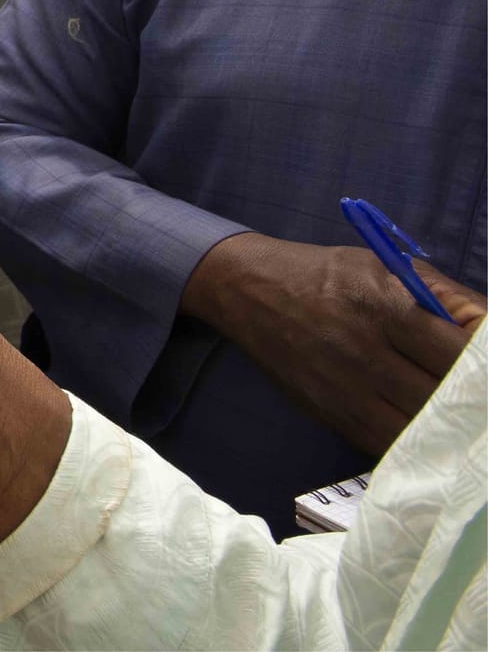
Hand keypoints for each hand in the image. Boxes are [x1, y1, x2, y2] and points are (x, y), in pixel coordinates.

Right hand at [183, 234, 484, 455]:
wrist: (249, 290)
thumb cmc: (328, 274)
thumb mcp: (387, 267)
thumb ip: (447, 297)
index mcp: (384, 307)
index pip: (458, 353)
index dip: (485, 367)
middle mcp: (363, 352)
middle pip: (441, 398)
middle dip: (473, 404)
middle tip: (480, 402)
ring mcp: (345, 390)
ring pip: (418, 430)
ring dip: (449, 430)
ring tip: (465, 424)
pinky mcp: (331, 414)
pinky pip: (387, 444)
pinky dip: (416, 444)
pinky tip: (432, 434)